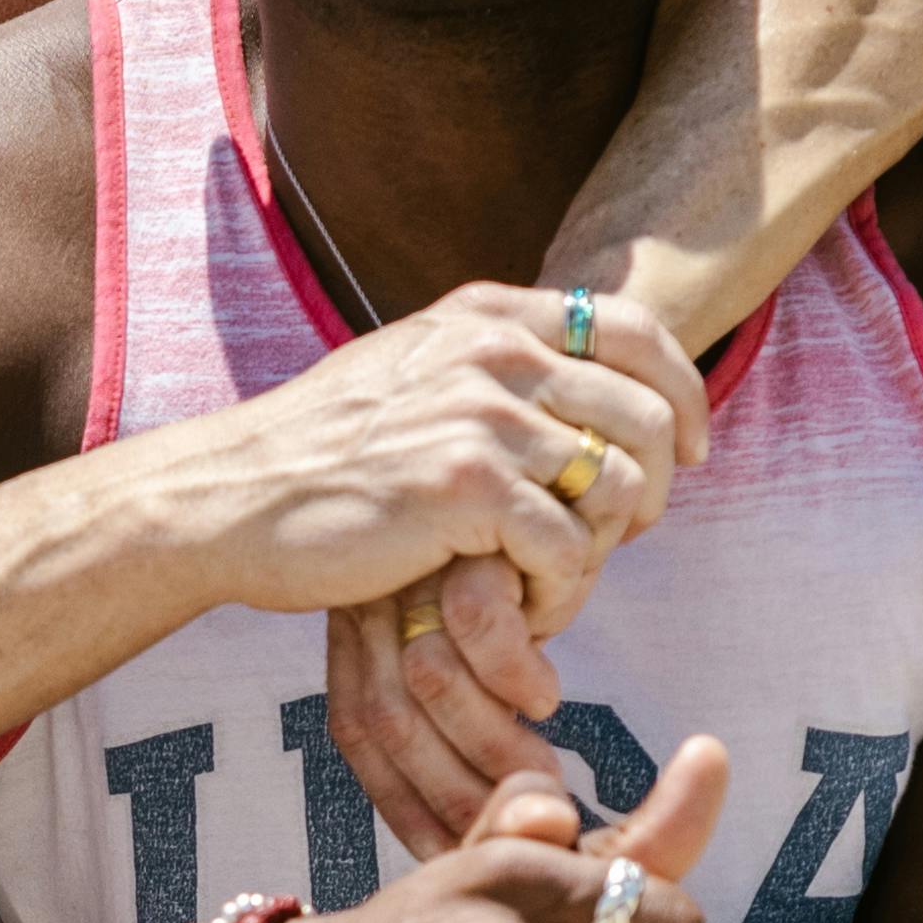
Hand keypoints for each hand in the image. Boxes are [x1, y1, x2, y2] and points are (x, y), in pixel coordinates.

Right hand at [155, 284, 705, 640]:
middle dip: (655, 486)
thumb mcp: (415, 369)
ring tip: (558, 576)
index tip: (688, 448)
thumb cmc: (324, 451)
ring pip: (615, 485)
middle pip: (646, 413)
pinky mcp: (464, 488)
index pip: (635, 327)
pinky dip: (559, 591)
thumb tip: (587, 381)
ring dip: (604, 547)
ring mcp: (480, 415)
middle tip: (625, 535)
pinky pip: (567, 547)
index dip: (683, 392)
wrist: (234, 495)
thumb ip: (493, 360)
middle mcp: (493, 350)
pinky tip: (520, 607)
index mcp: (488, 315)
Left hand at [324, 551, 563, 842]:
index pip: (358, 736)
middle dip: (455, 791)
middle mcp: (370, 601)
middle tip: (524, 823)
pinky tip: (546, 695)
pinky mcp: (460, 533)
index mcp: (357, 633)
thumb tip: (505, 819)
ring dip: (491, 741)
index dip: (402, 806)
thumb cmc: (518, 567)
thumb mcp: (469, 639)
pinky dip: (512, 671)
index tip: (451, 854)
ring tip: (546, 770)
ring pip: (428, 679)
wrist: (546, 472)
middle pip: (387, 720)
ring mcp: (411, 566)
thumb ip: (462, 712)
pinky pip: (476, 620)